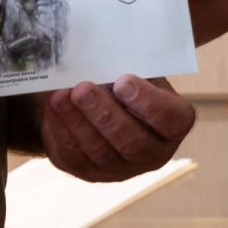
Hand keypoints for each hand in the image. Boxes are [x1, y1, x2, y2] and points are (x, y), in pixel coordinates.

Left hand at [42, 75, 194, 181]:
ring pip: (100, 151)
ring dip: (78, 121)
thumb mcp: (138, 72)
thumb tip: (105, 55)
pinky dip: (62, 128)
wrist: (101, 104)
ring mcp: (122, 169)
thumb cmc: (125, 83)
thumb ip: (131, 67)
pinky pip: (75, 155)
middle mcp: (153, 153)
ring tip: (60, 95)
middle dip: (105, 114)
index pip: (172, 120)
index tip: (123, 81)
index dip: (149, 103)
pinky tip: (53, 107)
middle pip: (133, 142)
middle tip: (83, 88)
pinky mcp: (91, 172)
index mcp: (174, 125)